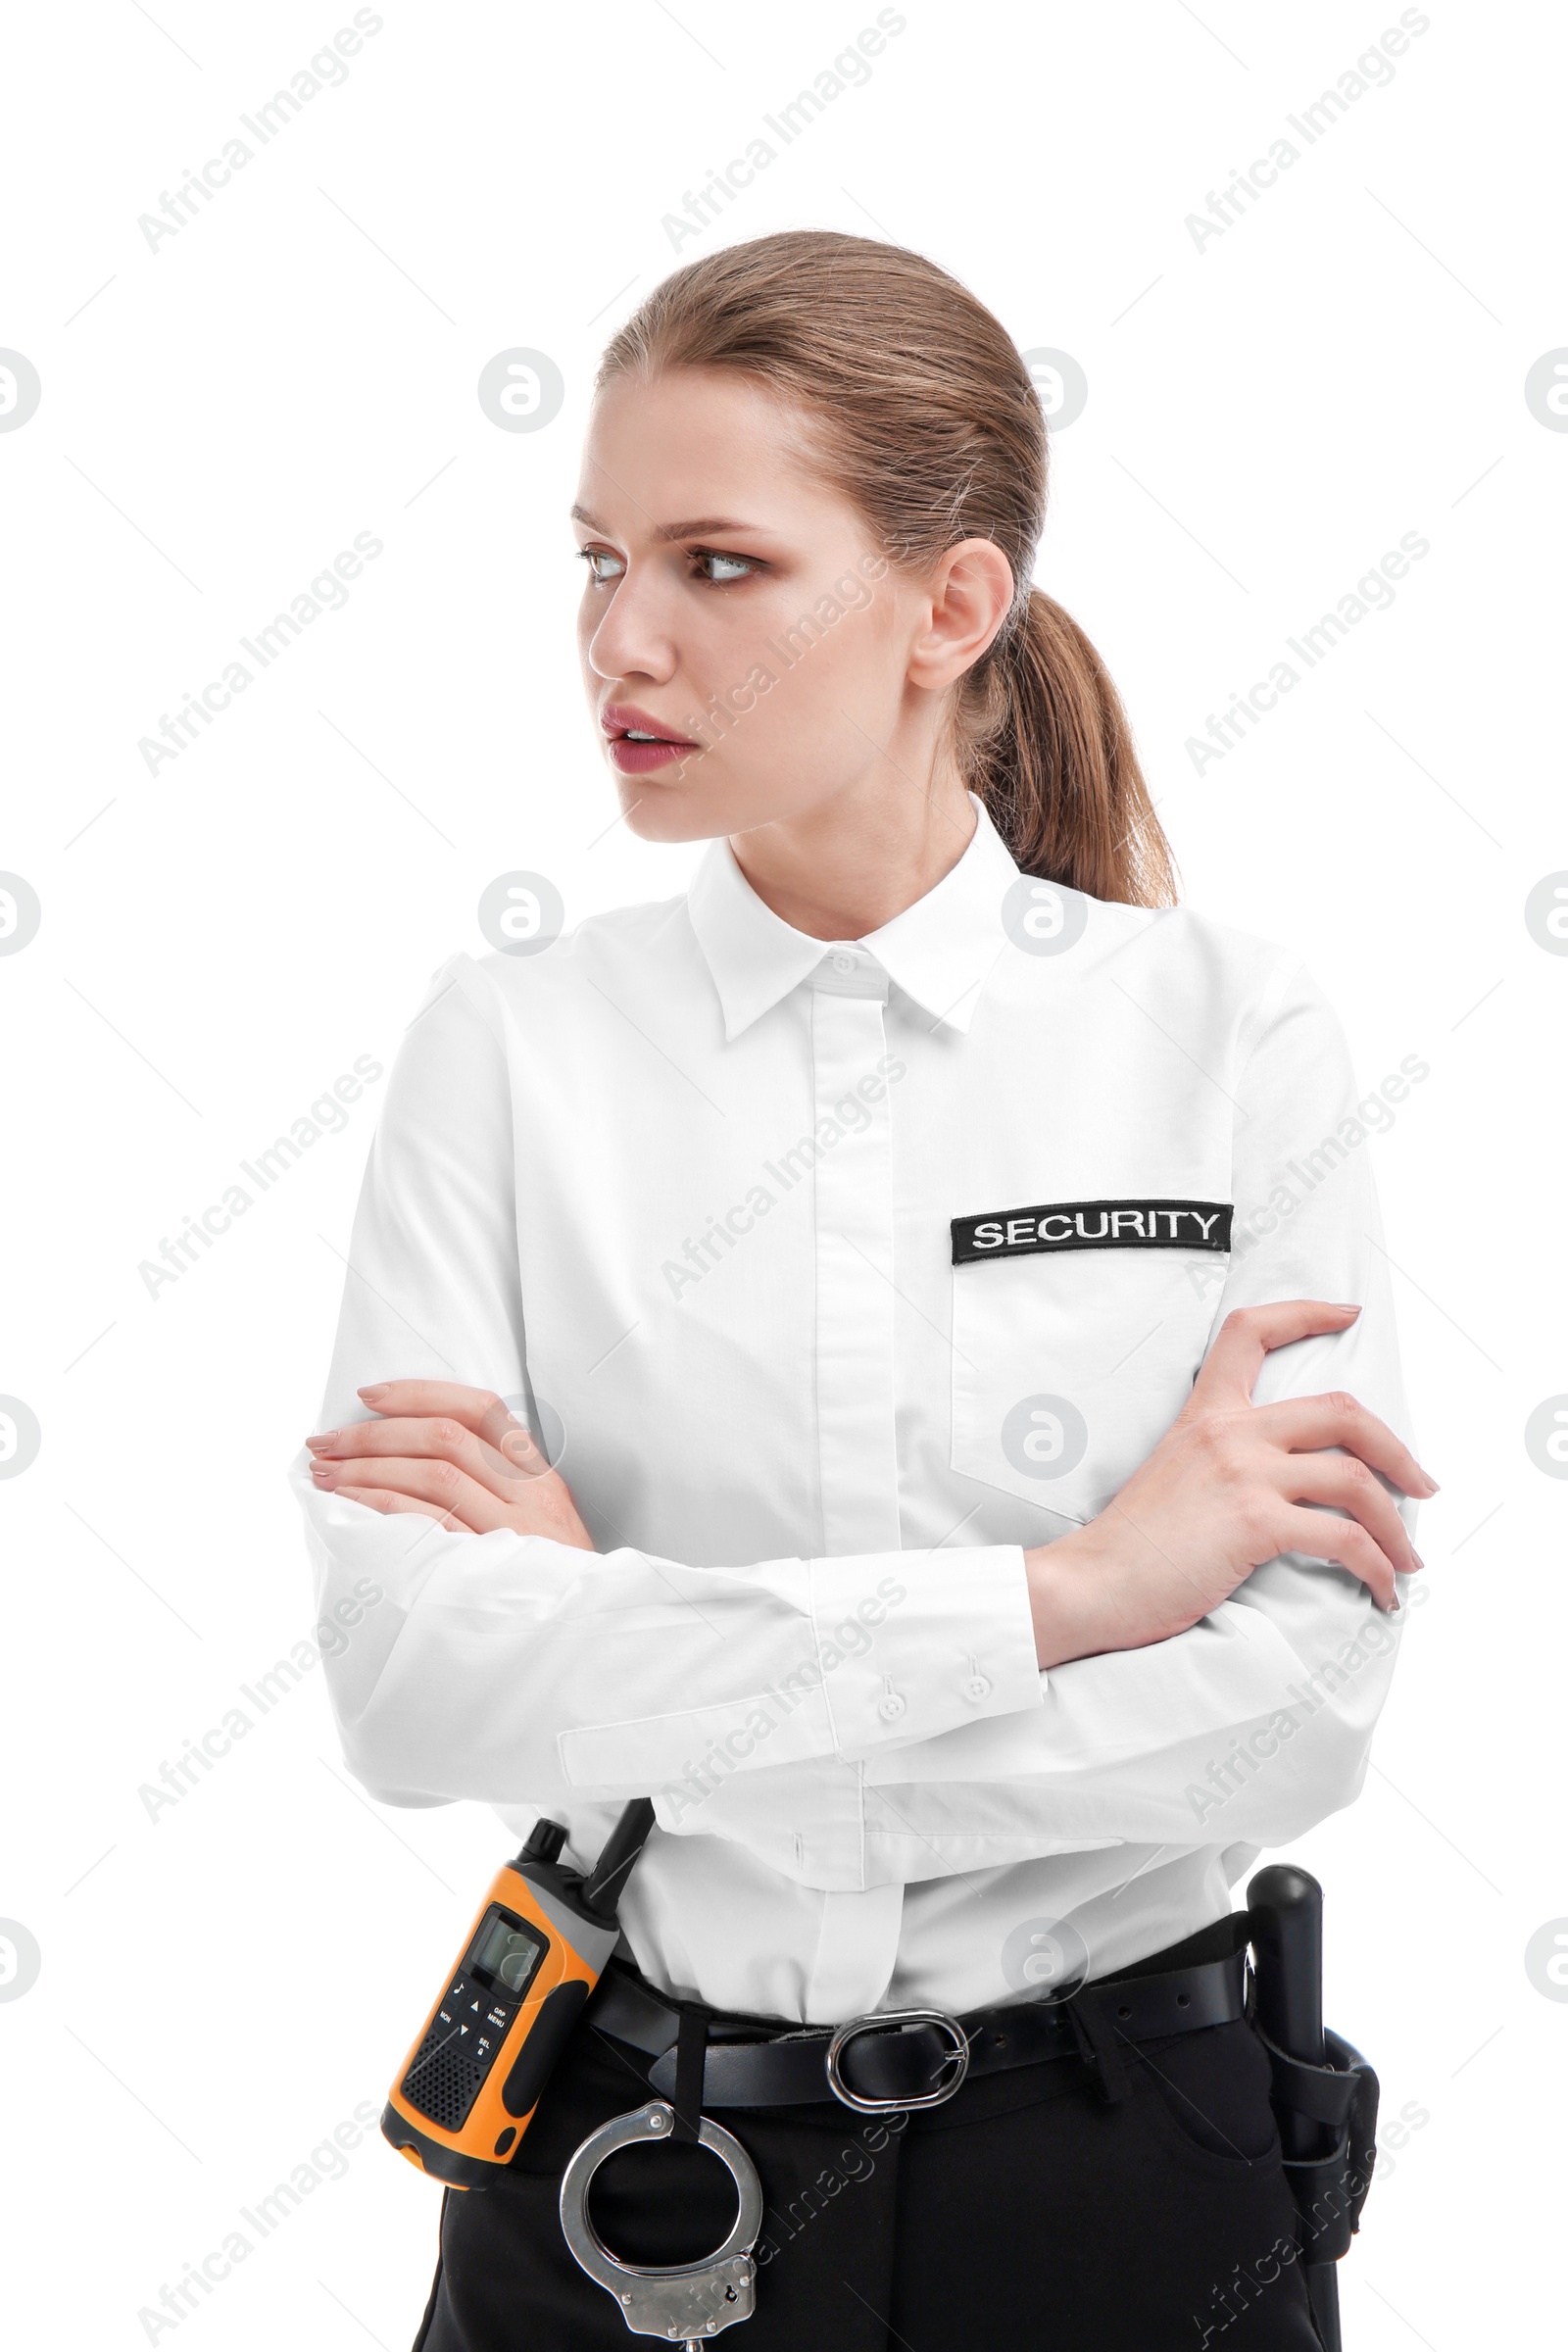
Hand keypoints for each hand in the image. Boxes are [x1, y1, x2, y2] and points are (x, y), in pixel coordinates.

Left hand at [306, 1381, 595, 1550]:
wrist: (589, 1635)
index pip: (480, 1408)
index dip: (419, 1394)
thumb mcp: (540, 1520)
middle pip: (445, 1438)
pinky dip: (383, 1505)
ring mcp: (512, 1529)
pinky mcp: (490, 1565)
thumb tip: (416, 1454)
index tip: (368, 1395)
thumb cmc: (550, 1578)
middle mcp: (529, 1492)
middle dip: (374, 1434)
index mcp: (537, 1473)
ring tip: (325, 1472)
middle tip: (325, 1441)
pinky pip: (428, 1523)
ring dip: (368, 1468)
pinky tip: (352, 1503)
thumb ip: (496, 1485)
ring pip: (433, 1474)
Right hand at [1023, 1301, 1436, 1670]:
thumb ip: (1219, 1460)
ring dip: (1396, 1525)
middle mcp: (1228, 1433)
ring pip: (1355, 1478)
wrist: (1092, 1584)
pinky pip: (1345, 1539)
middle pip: (1341, 1411)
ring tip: (1407, 1558)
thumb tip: (1280, 1484)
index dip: (1306, 1313)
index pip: (1251, 1332)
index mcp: (1205, 1415)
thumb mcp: (1172, 1474)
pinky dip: (1377, 1567)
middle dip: (1396, 1450)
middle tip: (1419, 1484)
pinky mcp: (1254, 1523)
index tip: (1347, 1313)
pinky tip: (1381, 1589)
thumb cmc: (1129, 1545)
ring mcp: (1243, 1474)